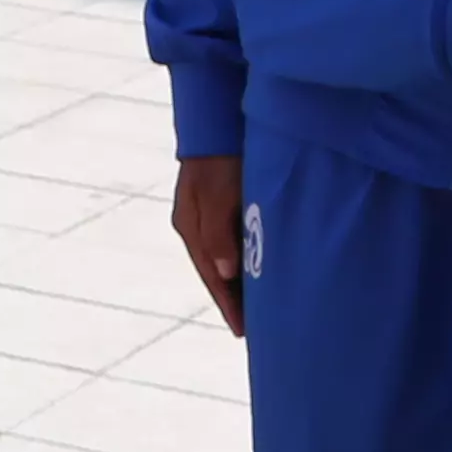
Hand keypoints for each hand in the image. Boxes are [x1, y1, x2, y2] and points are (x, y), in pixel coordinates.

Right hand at [170, 155, 246, 335]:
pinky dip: (245, 261)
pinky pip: (233, 242)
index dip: (228, 306)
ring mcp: (207, 214)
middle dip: (234, 300)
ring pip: (225, 259)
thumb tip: (224, 274)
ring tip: (261, 306)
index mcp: (191, 227)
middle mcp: (196, 225)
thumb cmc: (220, 156)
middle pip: (217, 272)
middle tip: (255, 329)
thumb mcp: (218, 195)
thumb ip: (219, 235)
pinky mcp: (222, 203)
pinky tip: (259, 267)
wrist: (217, 117)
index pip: (211, 277)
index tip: (243, 333)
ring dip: (241, 281)